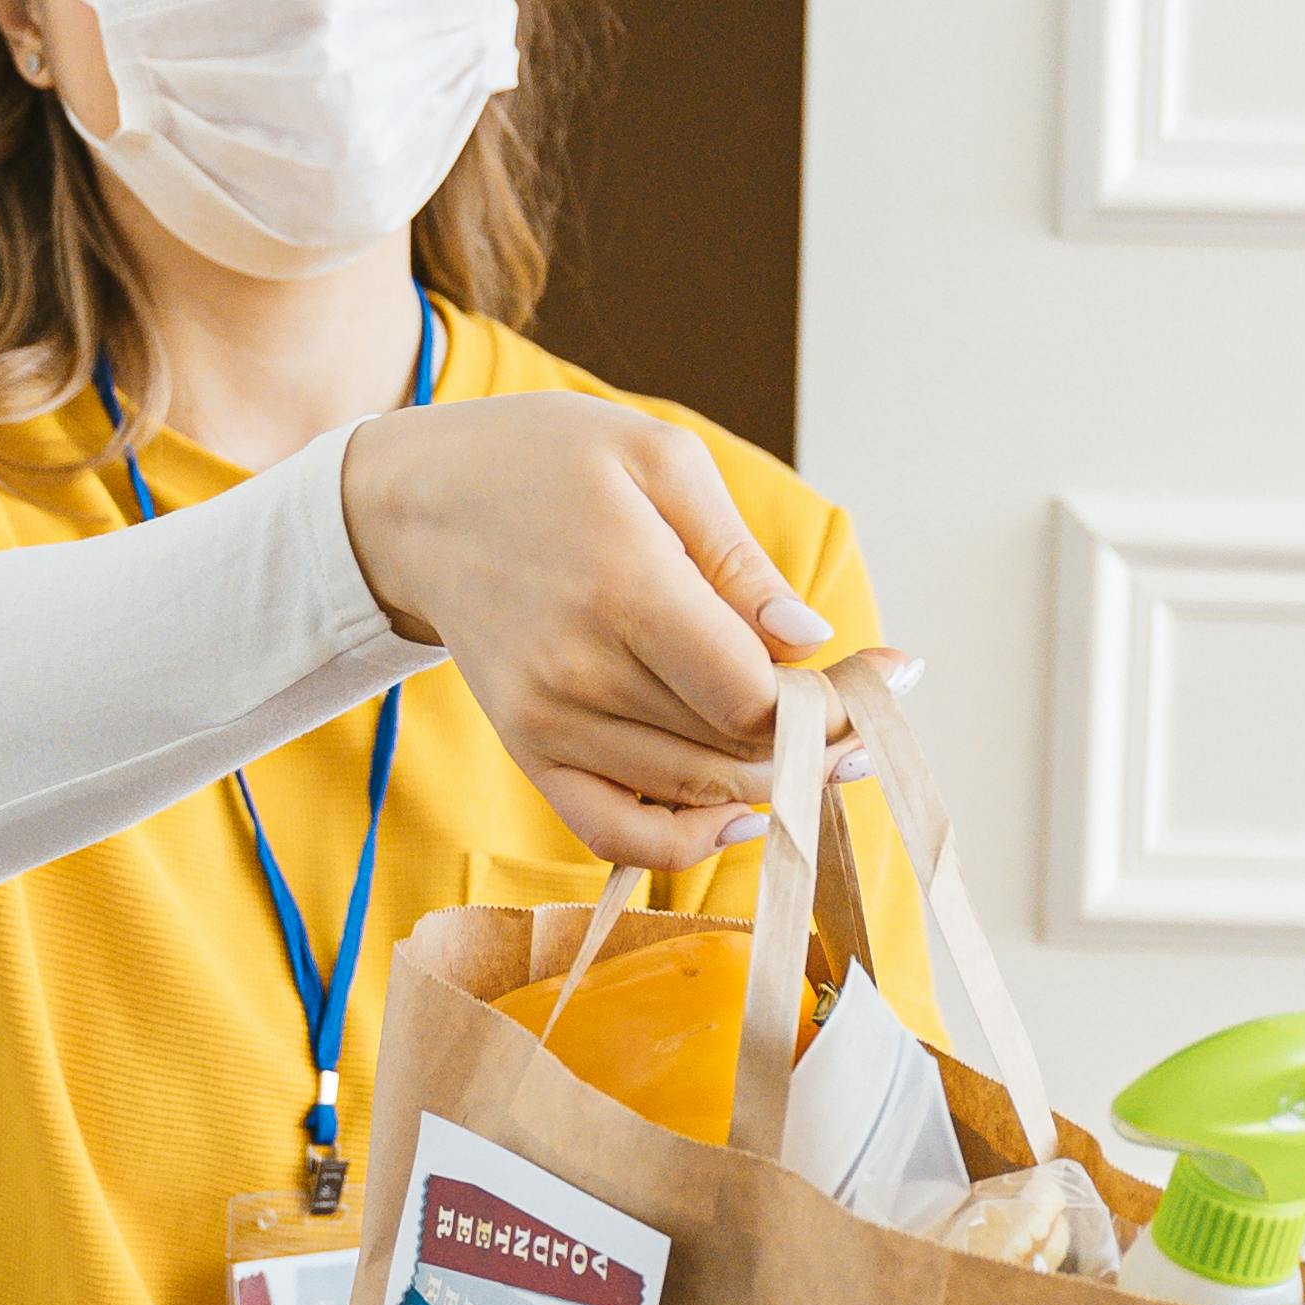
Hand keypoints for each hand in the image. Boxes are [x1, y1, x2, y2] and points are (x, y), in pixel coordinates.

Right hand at [339, 392, 838, 865]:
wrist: (417, 504)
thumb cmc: (545, 462)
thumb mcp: (657, 462)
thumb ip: (739, 560)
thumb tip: (810, 642)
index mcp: (623, 589)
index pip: (753, 695)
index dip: (832, 701)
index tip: (887, 674)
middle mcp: (580, 674)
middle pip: (733, 750)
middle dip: (821, 739)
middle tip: (870, 714)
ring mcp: (548, 724)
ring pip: (693, 792)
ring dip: (773, 783)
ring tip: (824, 748)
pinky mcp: (529, 752)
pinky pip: (614, 835)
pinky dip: (685, 842)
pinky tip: (737, 811)